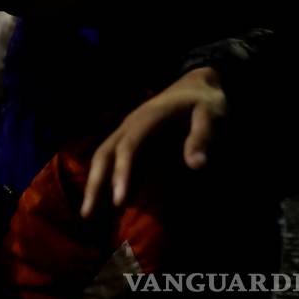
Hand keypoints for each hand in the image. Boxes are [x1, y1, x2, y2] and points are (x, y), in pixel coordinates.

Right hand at [80, 67, 225, 217]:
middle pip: (103, 153)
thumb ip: (202, 137)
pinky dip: (102, 177)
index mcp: (147, 119)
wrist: (197, 83)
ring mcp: (127, 129)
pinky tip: (102, 198)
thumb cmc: (204, 101)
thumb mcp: (211, 114)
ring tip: (88, 212)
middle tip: (88, 215)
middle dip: (95, 183)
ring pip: (101, 155)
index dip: (121, 173)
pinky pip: (110, 157)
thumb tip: (196, 166)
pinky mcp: (130, 136)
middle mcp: (130, 124)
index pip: (128, 148)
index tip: (119, 201)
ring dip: (93, 182)